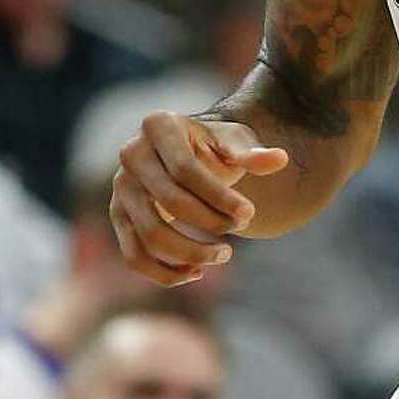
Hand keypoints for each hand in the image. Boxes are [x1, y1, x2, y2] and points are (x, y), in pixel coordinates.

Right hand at [109, 112, 287, 285]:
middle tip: (244, 227)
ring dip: (192, 253)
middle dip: (212, 222)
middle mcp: (131, 154)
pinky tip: (197, 272)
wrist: (186, 154)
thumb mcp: (234, 142)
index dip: (219, 197)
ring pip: (150, 235)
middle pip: (170, 202)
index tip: (250, 214)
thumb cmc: (213, 147)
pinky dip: (165, 273)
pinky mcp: (119, 217)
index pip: (186, 170)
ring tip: (225, 254)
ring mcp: (121, 188)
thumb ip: (253, 154)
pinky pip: (134, 255)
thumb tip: (280, 159)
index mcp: (158, 126)